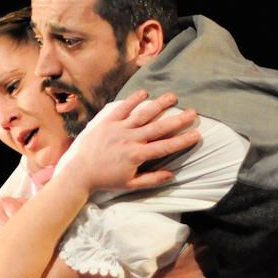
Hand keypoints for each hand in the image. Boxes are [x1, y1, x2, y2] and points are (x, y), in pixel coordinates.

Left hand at [72, 90, 199, 191]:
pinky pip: (122, 108)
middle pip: (159, 127)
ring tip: (173, 97)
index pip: (165, 146)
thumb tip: (171, 175)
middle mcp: (130, 139)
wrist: (80, 172)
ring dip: (159, 104)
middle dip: (178, 120)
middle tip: (193, 113)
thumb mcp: (130, 184)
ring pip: (143, 114)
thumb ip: (152, 179)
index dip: (183, 140)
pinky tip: (145, 93)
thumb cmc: (106, 179)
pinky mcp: (107, 121)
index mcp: (137, 155)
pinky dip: (133, 100)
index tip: (197, 134)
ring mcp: (119, 128)